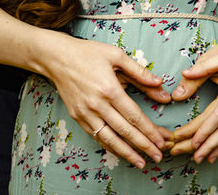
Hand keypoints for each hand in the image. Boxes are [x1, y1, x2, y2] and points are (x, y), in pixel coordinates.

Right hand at [43, 34, 171, 168]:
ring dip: (127, 153)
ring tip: (141, 163)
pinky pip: (96, 136)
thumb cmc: (88, 53)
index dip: (149, 130)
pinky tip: (120, 152)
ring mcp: (85, 113)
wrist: (56, 57)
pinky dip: (109, 146)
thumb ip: (139, 72)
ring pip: (109, 139)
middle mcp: (97, 105)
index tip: (161, 140)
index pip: (134, 116)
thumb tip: (160, 84)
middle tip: (158, 156)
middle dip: (143, 146)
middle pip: (124, 131)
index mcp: (110, 89)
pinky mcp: (77, 117)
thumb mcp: (117, 56)